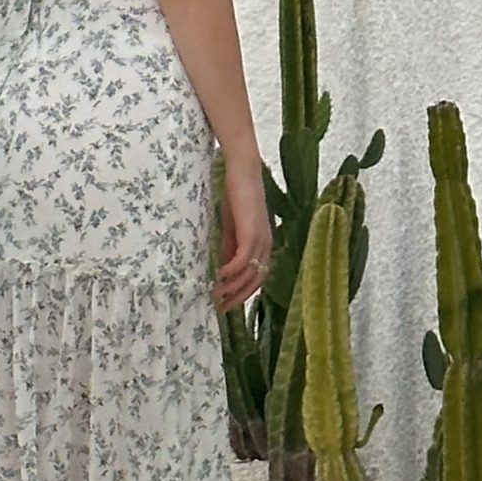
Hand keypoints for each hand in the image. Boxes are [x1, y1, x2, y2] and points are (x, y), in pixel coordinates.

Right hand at [211, 158, 272, 315]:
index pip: (258, 279)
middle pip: (256, 282)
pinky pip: (242, 261)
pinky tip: (218, 277)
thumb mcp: (232, 228)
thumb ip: (230, 248)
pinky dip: (230, 272)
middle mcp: (266, 246)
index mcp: (264, 246)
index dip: (244, 294)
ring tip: (215, 295)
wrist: (243, 172)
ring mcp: (261, 241)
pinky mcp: (251, 234)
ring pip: (248, 274)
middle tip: (221, 308)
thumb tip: (224, 271)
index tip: (228, 304)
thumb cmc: (237, 196)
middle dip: (238, 297)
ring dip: (232, 287)